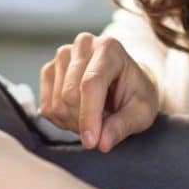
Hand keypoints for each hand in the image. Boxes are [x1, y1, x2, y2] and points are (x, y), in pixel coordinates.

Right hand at [39, 33, 158, 151]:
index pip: (91, 83)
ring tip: (95, 118)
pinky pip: (46, 107)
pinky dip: (62, 120)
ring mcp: (63, 55)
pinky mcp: (49, 69)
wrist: (125, 82)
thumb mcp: (142, 112)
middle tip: (104, 127)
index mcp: (109, 48)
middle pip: (69, 95)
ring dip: (74, 122)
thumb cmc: (136, 94)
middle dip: (84, 121)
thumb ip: (123, 126)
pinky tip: (79, 114)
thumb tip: (102, 143)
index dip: (89, 115)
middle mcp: (83, 45)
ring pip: (57, 103)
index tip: (92, 143)